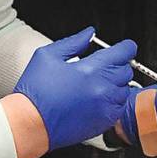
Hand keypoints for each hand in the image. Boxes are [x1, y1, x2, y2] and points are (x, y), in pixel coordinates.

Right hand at [14, 27, 135, 150]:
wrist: (30, 123)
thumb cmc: (35, 92)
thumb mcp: (48, 56)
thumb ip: (74, 42)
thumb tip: (89, 34)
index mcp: (90, 69)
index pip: (124, 52)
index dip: (125, 48)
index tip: (123, 49)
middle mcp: (102, 88)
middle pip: (126, 71)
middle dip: (118, 65)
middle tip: (102, 67)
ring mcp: (105, 107)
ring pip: (125, 90)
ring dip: (116, 84)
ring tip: (96, 85)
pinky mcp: (104, 122)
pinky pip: (120, 108)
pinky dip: (113, 102)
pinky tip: (97, 100)